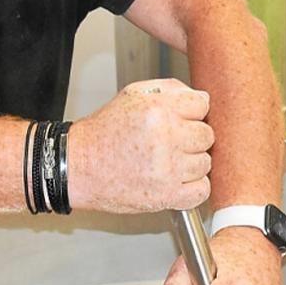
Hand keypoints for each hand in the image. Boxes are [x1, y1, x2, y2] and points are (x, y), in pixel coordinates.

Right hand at [68, 79, 213, 212]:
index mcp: (157, 109)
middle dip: (192, 138)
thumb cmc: (104, 132)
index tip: (182, 119)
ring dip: (192, 163)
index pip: (202, 105)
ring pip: (205, 163)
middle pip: (207, 135)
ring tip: (169, 161)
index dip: (193, 112)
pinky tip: (177, 180)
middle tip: (173, 142)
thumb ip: (170, 90)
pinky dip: (194, 187)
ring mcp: (167, 168)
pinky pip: (202, 190)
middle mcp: (165, 137)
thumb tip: (203, 98)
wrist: (78, 166)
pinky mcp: (166, 195)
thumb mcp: (132, 94)